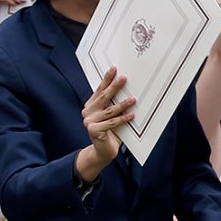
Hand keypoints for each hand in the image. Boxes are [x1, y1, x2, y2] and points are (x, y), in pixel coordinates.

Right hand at [78, 66, 134, 180]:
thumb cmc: (110, 131)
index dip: (107, 79)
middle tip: (124, 78)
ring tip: (133, 99)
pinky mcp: (93, 130)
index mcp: (90, 105)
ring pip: (109, 110)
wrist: (104, 151)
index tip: (114, 68)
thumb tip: (126, 87)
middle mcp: (87, 112)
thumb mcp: (111, 115)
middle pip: (103, 97)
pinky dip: (123, 119)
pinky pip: (112, 122)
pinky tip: (132, 115)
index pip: (99, 90)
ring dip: (122, 104)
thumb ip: (113, 104)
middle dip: (114, 87)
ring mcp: (89, 121)